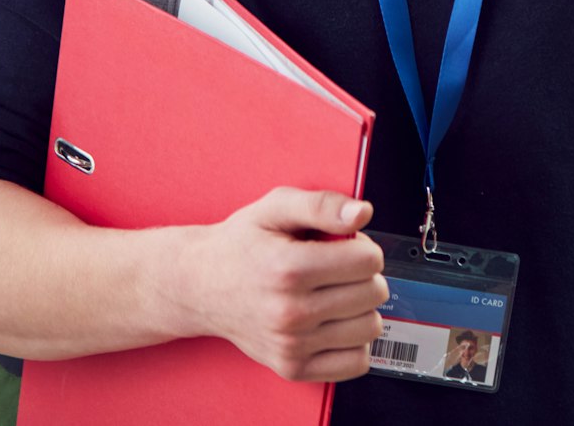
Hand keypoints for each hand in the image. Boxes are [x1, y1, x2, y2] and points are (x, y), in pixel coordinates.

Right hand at [172, 188, 386, 382]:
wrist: (199, 287)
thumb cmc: (242, 244)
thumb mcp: (276, 207)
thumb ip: (323, 204)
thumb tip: (363, 213)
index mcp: (288, 268)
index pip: (369, 261)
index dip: (363, 248)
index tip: (343, 247)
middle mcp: (289, 312)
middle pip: (374, 293)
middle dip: (365, 275)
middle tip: (337, 270)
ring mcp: (290, 345)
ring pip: (370, 328)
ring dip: (361, 308)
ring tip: (334, 295)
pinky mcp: (291, 368)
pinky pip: (355, 362)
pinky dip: (354, 343)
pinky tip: (334, 323)